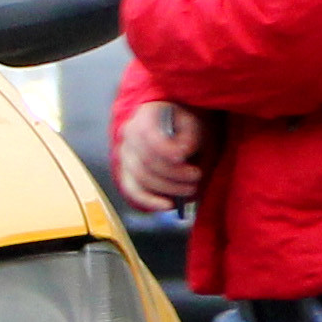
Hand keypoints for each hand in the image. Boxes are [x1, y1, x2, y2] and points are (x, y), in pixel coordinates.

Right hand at [111, 101, 208, 218]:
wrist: (175, 124)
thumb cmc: (187, 123)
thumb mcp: (194, 122)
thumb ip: (189, 137)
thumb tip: (181, 156)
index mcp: (144, 115)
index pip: (147, 135)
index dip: (164, 149)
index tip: (184, 157)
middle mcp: (128, 134)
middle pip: (146, 161)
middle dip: (174, 174)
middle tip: (197, 176)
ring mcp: (125, 155)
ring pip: (141, 178)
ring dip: (169, 187)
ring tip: (191, 189)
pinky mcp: (127, 172)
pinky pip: (132, 190)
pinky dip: (150, 200)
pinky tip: (168, 206)